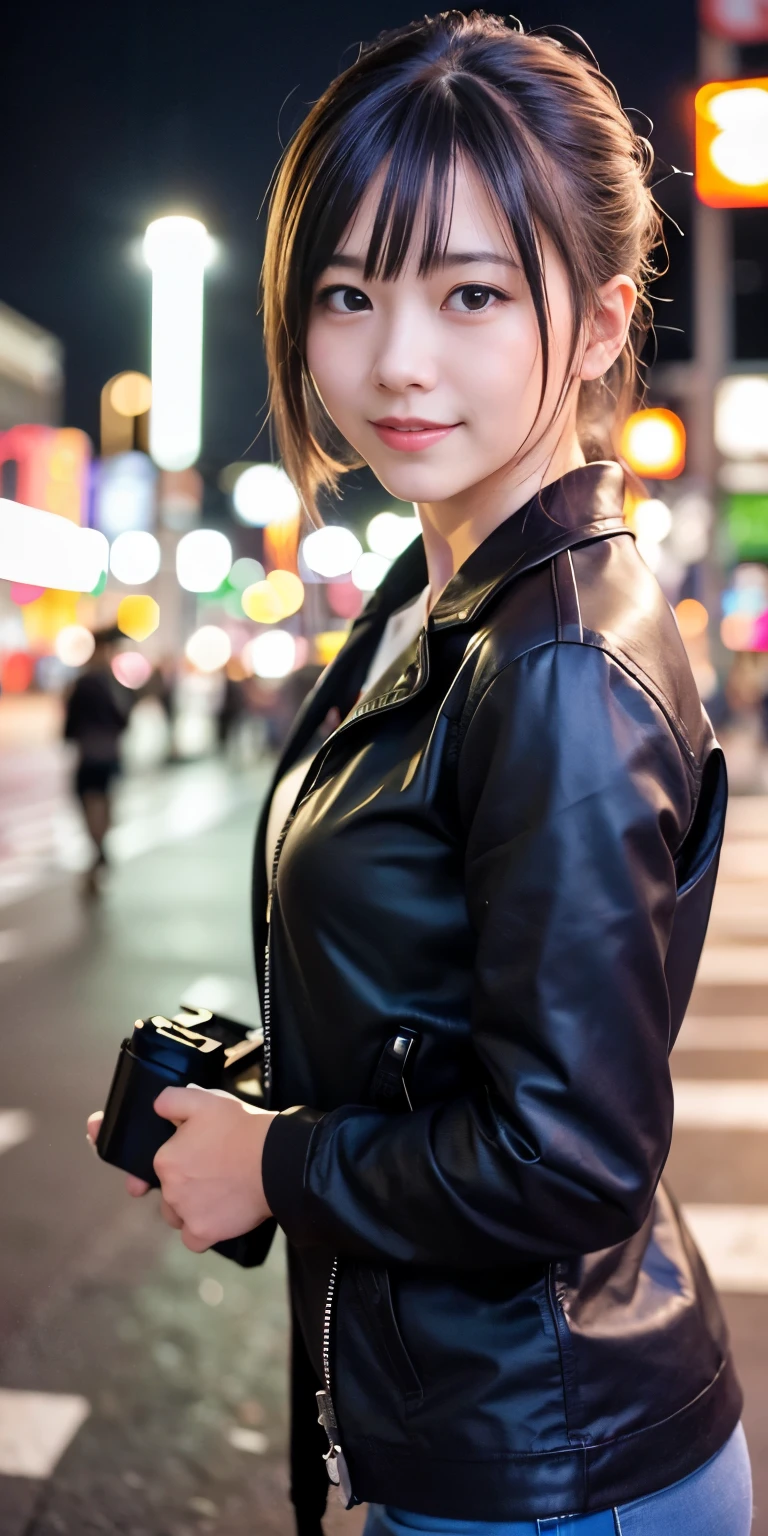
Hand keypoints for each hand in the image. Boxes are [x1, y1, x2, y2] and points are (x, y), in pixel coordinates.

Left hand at [86, 1089, 277, 1251]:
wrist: (276, 1161)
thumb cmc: (242, 1128)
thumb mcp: (206, 1101)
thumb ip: (173, 1100)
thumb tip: (158, 1108)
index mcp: (165, 1159)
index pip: (162, 1165)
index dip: (180, 1160)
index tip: (200, 1157)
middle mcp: (169, 1190)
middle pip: (169, 1192)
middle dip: (186, 1184)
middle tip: (215, 1172)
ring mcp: (185, 1214)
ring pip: (178, 1216)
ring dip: (191, 1209)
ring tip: (219, 1195)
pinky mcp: (204, 1233)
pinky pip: (193, 1240)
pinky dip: (203, 1231)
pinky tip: (219, 1217)